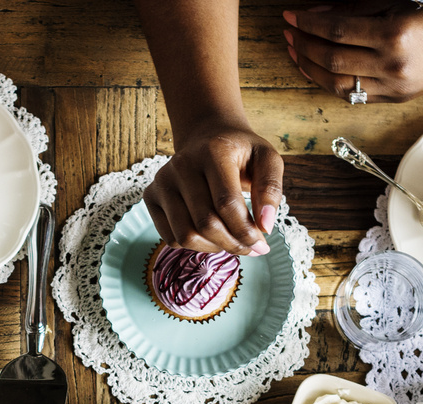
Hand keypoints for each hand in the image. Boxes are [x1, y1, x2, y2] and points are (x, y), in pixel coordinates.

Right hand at [143, 124, 283, 254]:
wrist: (207, 137)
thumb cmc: (239, 153)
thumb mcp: (266, 159)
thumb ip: (270, 189)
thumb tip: (265, 226)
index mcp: (212, 151)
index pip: (226, 204)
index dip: (246, 231)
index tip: (261, 243)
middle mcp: (181, 165)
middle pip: (205, 224)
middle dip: (232, 244)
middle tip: (250, 247)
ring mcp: (162, 181)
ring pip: (186, 236)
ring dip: (213, 248)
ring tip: (230, 241)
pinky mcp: (151, 196)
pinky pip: (170, 237)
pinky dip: (194, 245)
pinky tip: (209, 234)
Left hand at [283, 2, 422, 103]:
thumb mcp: (400, 1)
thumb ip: (358, 8)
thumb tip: (318, 13)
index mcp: (395, 35)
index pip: (338, 30)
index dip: (309, 23)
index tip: (291, 15)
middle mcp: (394, 65)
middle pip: (333, 60)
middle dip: (304, 46)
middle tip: (288, 32)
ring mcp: (396, 86)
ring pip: (340, 85)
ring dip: (312, 69)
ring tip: (295, 52)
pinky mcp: (398, 98)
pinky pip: (356, 96)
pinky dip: (332, 84)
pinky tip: (319, 70)